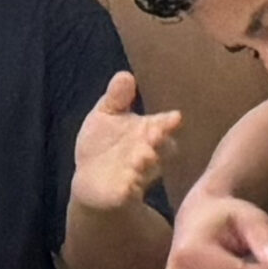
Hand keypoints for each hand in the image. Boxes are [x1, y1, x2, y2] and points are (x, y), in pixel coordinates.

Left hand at [71, 71, 178, 213]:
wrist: (93, 182)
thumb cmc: (105, 144)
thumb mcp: (107, 116)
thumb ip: (117, 98)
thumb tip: (125, 74)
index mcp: (150, 132)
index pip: (166, 126)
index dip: (169, 123)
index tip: (174, 118)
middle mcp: (151, 152)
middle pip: (163, 148)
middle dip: (159, 142)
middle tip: (153, 135)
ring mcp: (139, 174)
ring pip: (148, 169)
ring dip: (146, 164)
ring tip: (140, 158)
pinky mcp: (125, 194)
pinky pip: (130, 191)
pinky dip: (129, 188)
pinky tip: (126, 183)